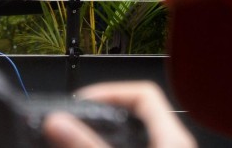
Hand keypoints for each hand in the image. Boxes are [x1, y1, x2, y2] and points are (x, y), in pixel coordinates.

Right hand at [42, 81, 196, 147]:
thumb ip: (88, 144)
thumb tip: (58, 122)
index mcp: (172, 136)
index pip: (144, 92)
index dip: (112, 90)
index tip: (83, 100)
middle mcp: (174, 144)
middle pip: (138, 114)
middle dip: (105, 114)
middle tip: (77, 119)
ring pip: (137, 135)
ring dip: (108, 133)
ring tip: (80, 135)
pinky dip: (116, 146)